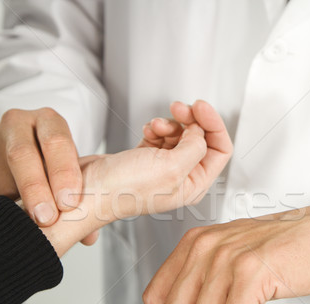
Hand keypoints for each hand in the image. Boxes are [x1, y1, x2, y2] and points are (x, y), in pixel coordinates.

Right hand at [0, 108, 81, 225]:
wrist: (31, 154)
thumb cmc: (58, 165)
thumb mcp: (75, 171)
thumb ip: (84, 198)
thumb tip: (89, 237)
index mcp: (48, 120)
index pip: (56, 142)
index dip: (62, 173)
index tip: (69, 203)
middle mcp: (16, 124)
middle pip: (21, 155)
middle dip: (35, 190)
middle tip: (46, 219)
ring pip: (0, 177)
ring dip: (16, 206)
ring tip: (33, 226)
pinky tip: (14, 221)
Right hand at [41, 100, 232, 255]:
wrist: (89, 190)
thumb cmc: (123, 189)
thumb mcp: (170, 167)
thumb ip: (195, 148)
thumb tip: (200, 132)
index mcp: (194, 186)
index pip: (220, 150)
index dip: (214, 125)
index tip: (200, 107)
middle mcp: (182, 179)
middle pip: (201, 139)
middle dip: (191, 120)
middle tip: (177, 107)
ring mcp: (164, 169)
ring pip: (180, 135)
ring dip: (169, 124)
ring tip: (154, 126)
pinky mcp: (146, 159)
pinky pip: (161, 136)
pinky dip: (156, 128)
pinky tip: (146, 130)